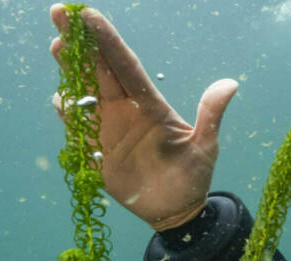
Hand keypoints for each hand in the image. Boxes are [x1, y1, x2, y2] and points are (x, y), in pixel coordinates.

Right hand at [49, 4, 237, 230]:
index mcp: (151, 104)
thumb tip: (231, 83)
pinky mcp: (95, 148)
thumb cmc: (194, 175)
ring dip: (70, 69)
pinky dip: (68, 110)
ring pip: (84, 90)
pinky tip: (62, 98)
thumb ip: (211, 115)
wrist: (177, 211)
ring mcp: (108, 127)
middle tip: (61, 13)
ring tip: (59, 47)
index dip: (109, 41)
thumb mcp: (206, 146)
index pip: (126, 65)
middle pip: (99, 68)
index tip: (90, 16)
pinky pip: (77, 123)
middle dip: (80, 41)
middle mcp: (126, 109)